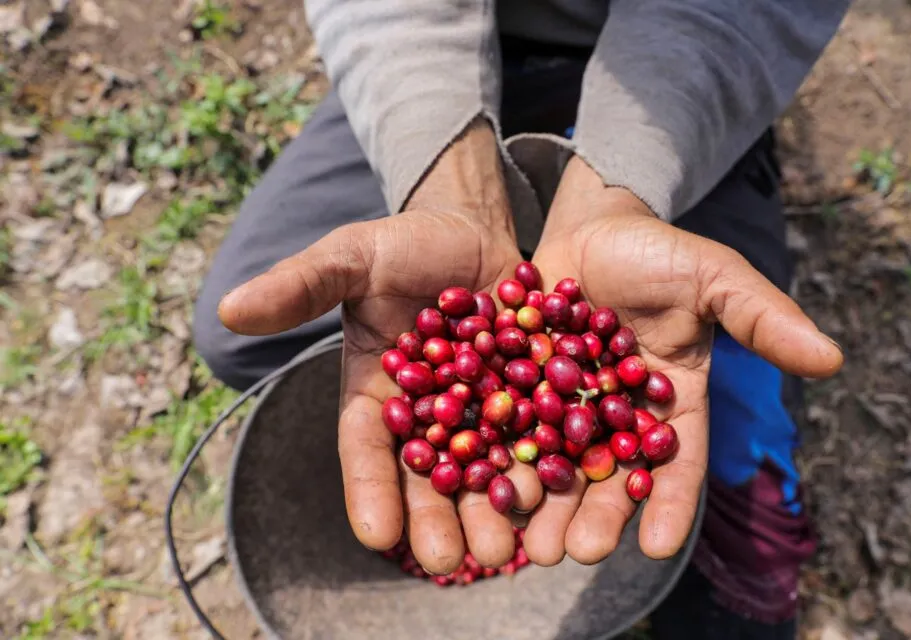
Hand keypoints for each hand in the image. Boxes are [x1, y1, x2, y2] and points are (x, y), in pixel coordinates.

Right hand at [217, 121, 544, 574]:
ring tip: (507, 548)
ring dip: (495, 511)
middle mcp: (428, 416)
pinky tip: (557, 500)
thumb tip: (228, 310)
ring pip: (487, 470)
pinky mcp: (532, 396)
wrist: (473, 230)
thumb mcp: (351, 257)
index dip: (369, 491)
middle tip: (452, 560)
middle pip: (430, 477)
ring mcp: (481, 411)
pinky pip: (540, 437)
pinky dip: (546, 469)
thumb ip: (300, 286)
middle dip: (438, 520)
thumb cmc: (402, 245)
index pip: (367, 450)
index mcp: (376, 396)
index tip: (378, 536)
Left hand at [520, 157, 842, 564]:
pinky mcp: (518, 387)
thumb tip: (833, 358)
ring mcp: (564, 405)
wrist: (593, 226)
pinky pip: (505, 425)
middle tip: (574, 553)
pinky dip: (493, 454)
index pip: (675, 464)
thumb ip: (762, 316)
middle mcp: (617, 417)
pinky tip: (478, 483)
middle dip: (593, 517)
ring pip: (552, 462)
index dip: (668, 504)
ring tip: (524, 542)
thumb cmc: (661, 253)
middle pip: (606, 476)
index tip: (658, 546)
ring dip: (540, 503)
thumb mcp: (713, 277)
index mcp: (670, 405)